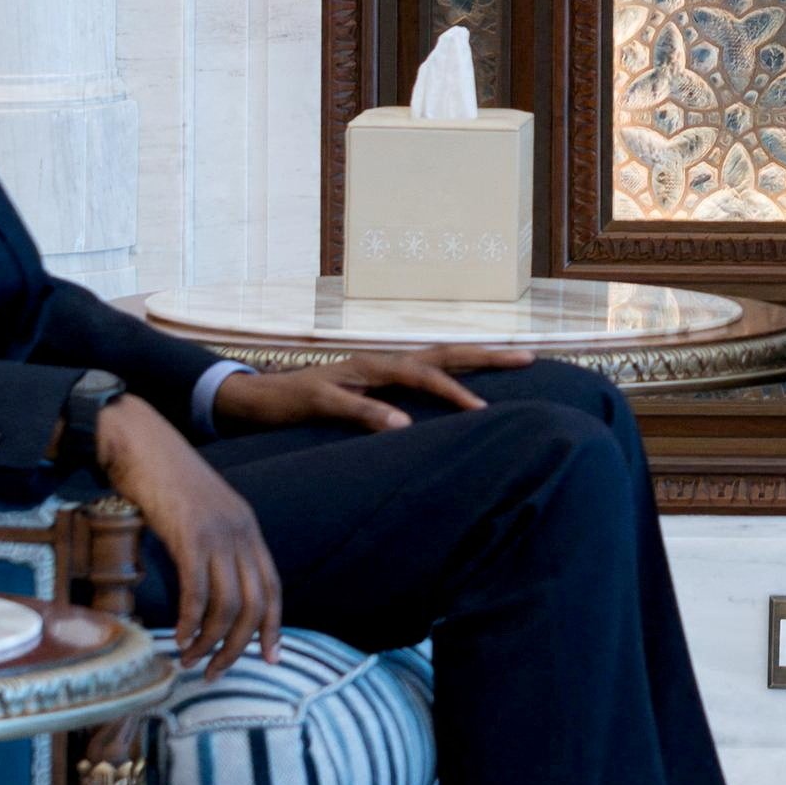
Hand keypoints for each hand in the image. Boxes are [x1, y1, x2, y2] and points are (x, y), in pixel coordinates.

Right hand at [97, 393, 280, 673]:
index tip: (269, 657)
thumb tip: (205, 586)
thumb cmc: (160, 478)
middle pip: (255, 604)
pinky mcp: (189, 536)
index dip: (273, 626)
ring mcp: (217, 534)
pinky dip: (191, 622)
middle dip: (239, 646)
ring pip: (229, 605)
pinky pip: (198, 592)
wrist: (138, 441)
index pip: (273, 587)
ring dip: (211, 642)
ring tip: (191, 660)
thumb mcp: (198, 513)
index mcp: (247, 528)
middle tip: (215, 671)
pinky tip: (178, 637)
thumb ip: (210, 544)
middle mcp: (240, 532)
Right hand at [209, 345, 530, 434]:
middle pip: (441, 356)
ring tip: (479, 408)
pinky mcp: (321, 396)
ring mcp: (351, 376)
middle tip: (526, 358)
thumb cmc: (317, 406)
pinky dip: (377, 414)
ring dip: (444, 390)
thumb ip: (399, 412)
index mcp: (392, 368)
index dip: (488, 355)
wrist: (256, 400)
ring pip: (406, 375)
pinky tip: (400, 426)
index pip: (449, 357)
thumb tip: (437, 429)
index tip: (530, 356)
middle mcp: (379, 364)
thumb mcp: (365, 408)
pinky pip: (353, 405)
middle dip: (485, 357)